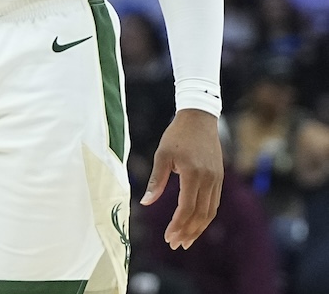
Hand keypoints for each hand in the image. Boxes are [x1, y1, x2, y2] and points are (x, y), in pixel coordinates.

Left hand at [141, 109, 222, 248]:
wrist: (199, 119)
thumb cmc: (176, 136)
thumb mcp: (162, 155)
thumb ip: (156, 181)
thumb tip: (145, 203)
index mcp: (193, 174)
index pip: (187, 208)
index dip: (178, 225)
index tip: (168, 237)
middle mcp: (209, 180)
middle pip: (201, 214)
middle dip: (188, 232)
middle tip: (175, 245)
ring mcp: (217, 180)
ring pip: (210, 212)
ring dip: (198, 228)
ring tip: (185, 241)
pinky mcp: (220, 178)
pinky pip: (214, 203)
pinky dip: (205, 217)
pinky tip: (195, 224)